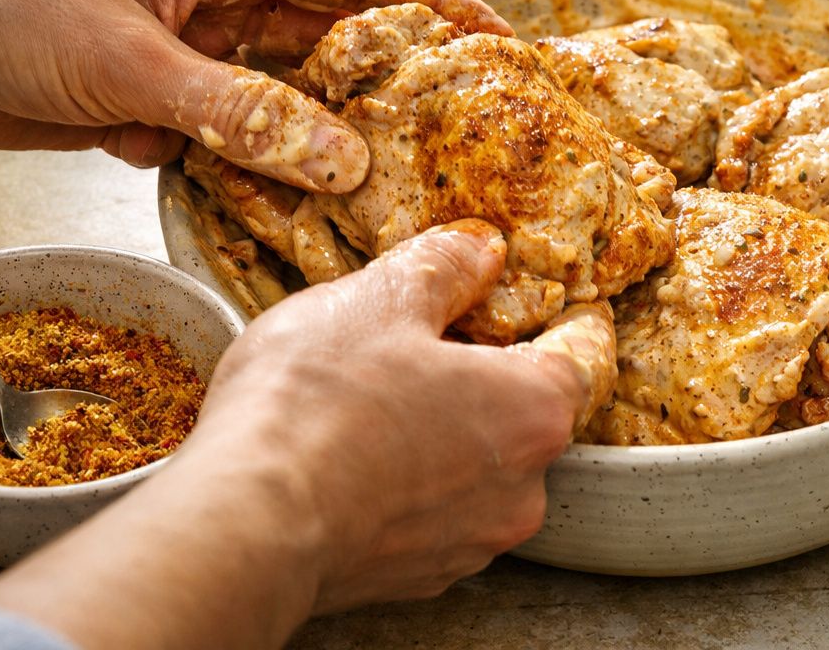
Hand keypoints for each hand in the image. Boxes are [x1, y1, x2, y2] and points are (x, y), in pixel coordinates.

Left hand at [0, 0, 509, 192]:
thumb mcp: (128, 59)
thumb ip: (238, 113)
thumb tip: (343, 163)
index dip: (430, 0)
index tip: (493, 36)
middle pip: (326, 37)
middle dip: (383, 85)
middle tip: (450, 134)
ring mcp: (181, 43)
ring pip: (275, 95)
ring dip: (309, 139)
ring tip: (374, 187)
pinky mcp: (146, 95)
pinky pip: (220, 133)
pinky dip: (236, 165)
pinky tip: (255, 198)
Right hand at [0, 222, 587, 649]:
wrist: (244, 524)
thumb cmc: (317, 404)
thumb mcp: (380, 299)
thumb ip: (444, 267)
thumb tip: (478, 251)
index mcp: (532, 410)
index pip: (584, 356)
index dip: (570, 321)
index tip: (565, 305)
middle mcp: (522, 488)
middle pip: (528, 414)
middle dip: (490, 376)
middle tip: (433, 342)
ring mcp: (471, 542)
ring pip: (478, 468)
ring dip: (446, 433)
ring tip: (376, 399)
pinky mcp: (418, 577)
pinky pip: (431, 513)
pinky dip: (408, 483)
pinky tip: (355, 455)